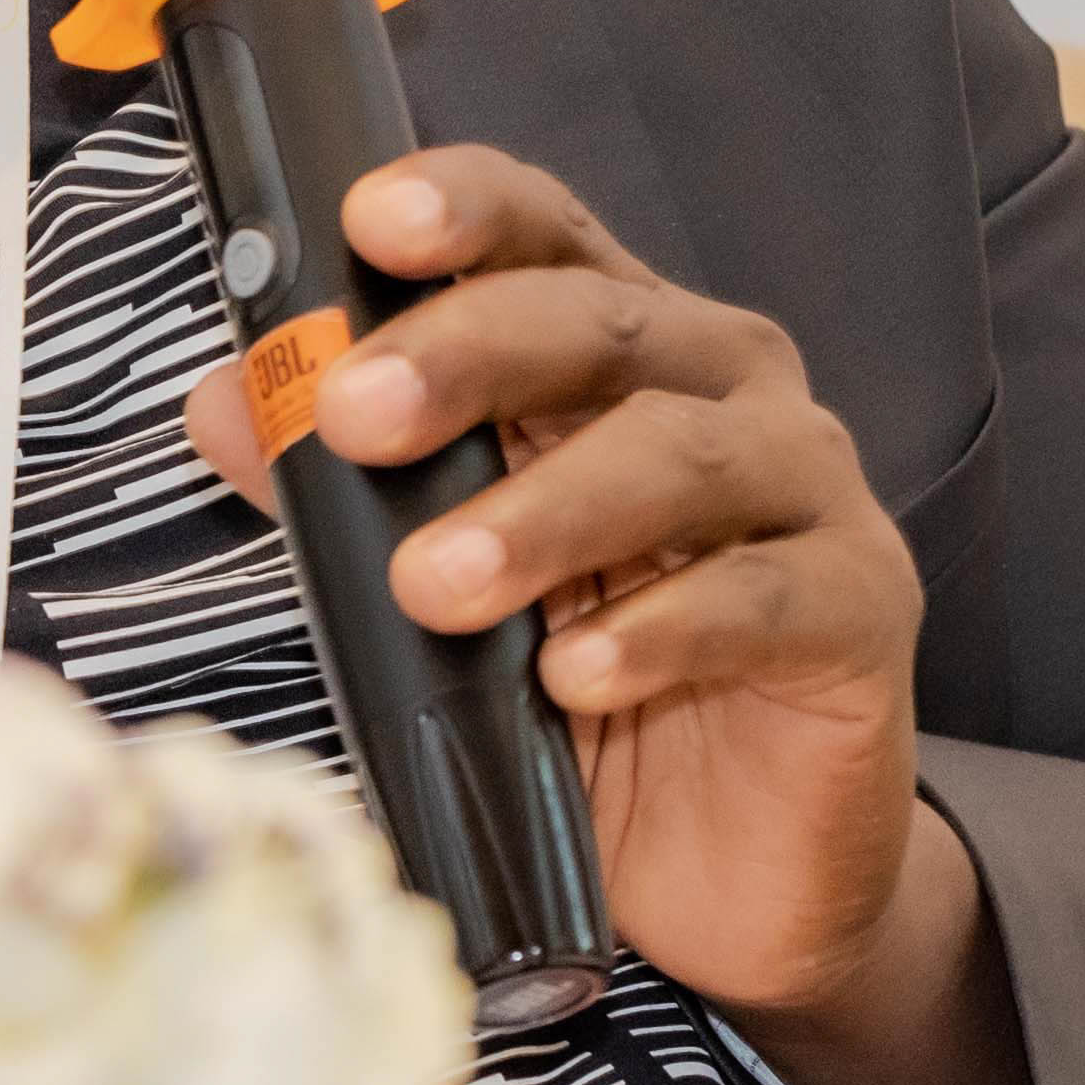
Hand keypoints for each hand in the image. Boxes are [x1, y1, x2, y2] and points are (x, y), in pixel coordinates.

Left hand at [181, 144, 1037, 1084]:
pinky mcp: (863, 607)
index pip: (545, 236)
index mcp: (622, 348)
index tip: (368, 220)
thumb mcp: (448, 588)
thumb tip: (222, 401)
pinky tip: (577, 675)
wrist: (733, 874)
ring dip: (543, 513)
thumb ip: (346, 492)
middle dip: (468, 355)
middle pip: (602, 326)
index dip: (467, 209)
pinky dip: (660, 631)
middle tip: (353, 415)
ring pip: (679, 457)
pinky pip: (762, 598)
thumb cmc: (585, 692)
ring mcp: (809, 491)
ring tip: (433, 585)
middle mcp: (727, 388)